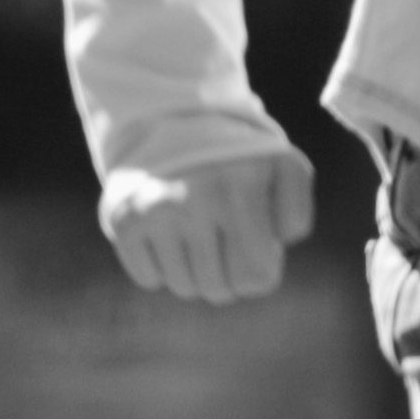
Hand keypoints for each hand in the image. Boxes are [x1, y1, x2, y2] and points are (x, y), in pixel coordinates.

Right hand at [102, 149, 312, 306]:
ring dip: (196, 275)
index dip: (261, 274)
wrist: (175, 130)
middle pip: (219, 288)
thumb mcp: (284, 172)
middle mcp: (194, 199)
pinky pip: (149, 279)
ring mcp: (154, 210)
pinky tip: (169, 238)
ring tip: (200, 240)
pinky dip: (161, 269)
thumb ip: (295, 213)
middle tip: (228, 250)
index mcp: (241, 189)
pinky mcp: (124, 220)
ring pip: (184, 287)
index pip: (256, 276)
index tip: (257, 253)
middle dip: (230, 279)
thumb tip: (277, 245)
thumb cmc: (240, 163)